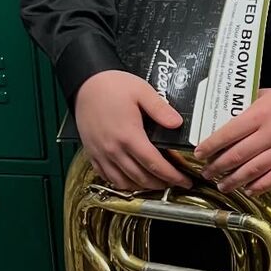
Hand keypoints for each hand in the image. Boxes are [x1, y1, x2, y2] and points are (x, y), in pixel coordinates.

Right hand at [74, 70, 188, 189]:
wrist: (85, 84)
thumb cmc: (112, 86)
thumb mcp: (142, 91)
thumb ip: (160, 109)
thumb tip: (177, 124)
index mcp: (129, 135)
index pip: (155, 164)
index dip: (172, 176)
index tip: (185, 181)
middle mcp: (114, 149)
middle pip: (141, 178)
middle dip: (161, 184)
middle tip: (175, 182)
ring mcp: (101, 153)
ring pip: (123, 182)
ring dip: (142, 186)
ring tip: (156, 183)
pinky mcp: (92, 154)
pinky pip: (107, 177)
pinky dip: (122, 183)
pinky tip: (132, 179)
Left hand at [194, 88, 270, 195]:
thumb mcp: (265, 94)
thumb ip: (244, 105)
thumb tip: (218, 115)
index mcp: (260, 114)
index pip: (229, 133)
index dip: (211, 146)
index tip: (199, 153)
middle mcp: (270, 133)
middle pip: (238, 155)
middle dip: (218, 167)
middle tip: (207, 173)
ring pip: (254, 170)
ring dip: (234, 181)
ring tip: (222, 186)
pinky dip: (260, 187)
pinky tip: (249, 191)